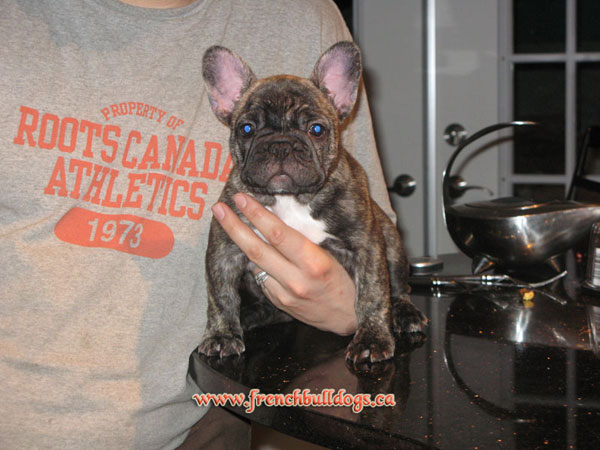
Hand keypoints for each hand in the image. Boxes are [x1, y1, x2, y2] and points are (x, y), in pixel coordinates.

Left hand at [211, 193, 356, 335]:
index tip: (241, 198)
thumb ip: (307, 239)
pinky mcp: (278, 303)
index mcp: (314, 263)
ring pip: (255, 263)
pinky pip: (261, 277)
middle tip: (218, 208)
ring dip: (240, 242)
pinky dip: (256, 262)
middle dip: (234, 226)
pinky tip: (256, 251)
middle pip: (256, 249)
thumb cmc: (348, 279)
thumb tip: (277, 217)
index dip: (257, 214)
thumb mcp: (334, 254)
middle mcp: (296, 281)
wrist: (350, 317)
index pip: (278, 234)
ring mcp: (284, 295)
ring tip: (229, 222)